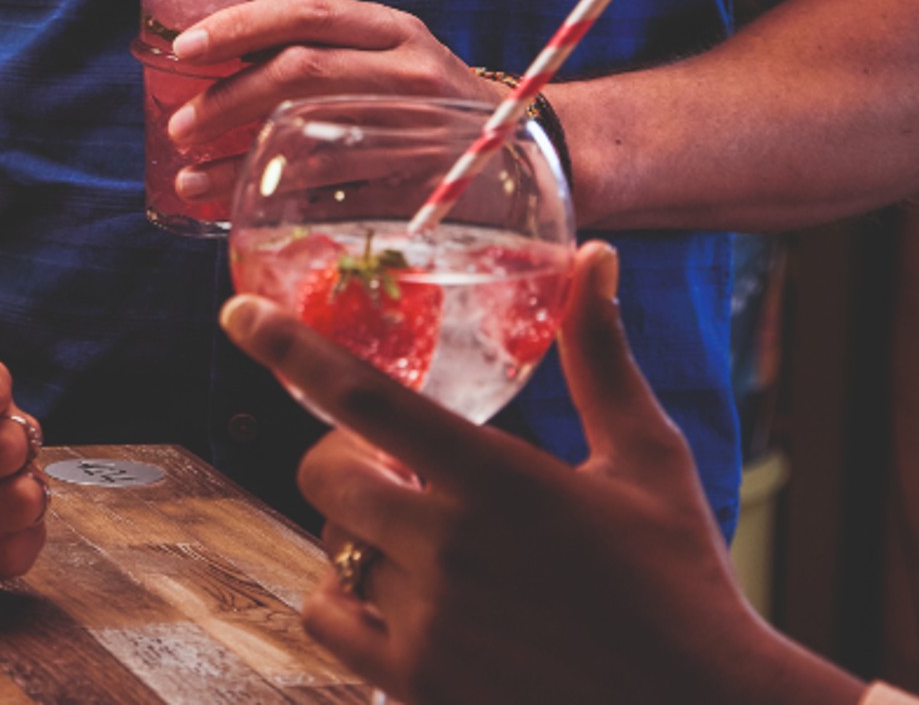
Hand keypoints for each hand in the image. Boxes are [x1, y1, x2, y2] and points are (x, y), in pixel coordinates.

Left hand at [164, 0, 482, 205]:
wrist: (517, 153)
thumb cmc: (424, 99)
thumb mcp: (388, 54)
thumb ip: (322, 48)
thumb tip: (215, 55)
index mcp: (394, 29)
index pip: (306, 12)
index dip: (239, 28)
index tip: (184, 49)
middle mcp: (409, 71)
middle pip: (301, 72)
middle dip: (227, 100)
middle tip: (180, 126)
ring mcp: (419, 130)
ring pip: (310, 139)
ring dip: (238, 162)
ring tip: (189, 177)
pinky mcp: (422, 187)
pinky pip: (336, 194)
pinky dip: (280, 198)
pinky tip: (240, 206)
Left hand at [218, 244, 864, 704]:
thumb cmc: (681, 582)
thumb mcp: (646, 460)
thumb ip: (600, 357)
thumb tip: (596, 257)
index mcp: (498, 479)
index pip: (365, 398)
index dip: (290, 348)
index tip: (237, 314)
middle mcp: (448, 547)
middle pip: (325, 476)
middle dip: (344, 461)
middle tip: (392, 468)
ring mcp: (427, 622)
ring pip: (330, 549)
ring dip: (357, 535)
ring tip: (418, 542)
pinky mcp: (417, 683)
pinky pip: (329, 620)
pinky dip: (347, 601)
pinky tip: (398, 598)